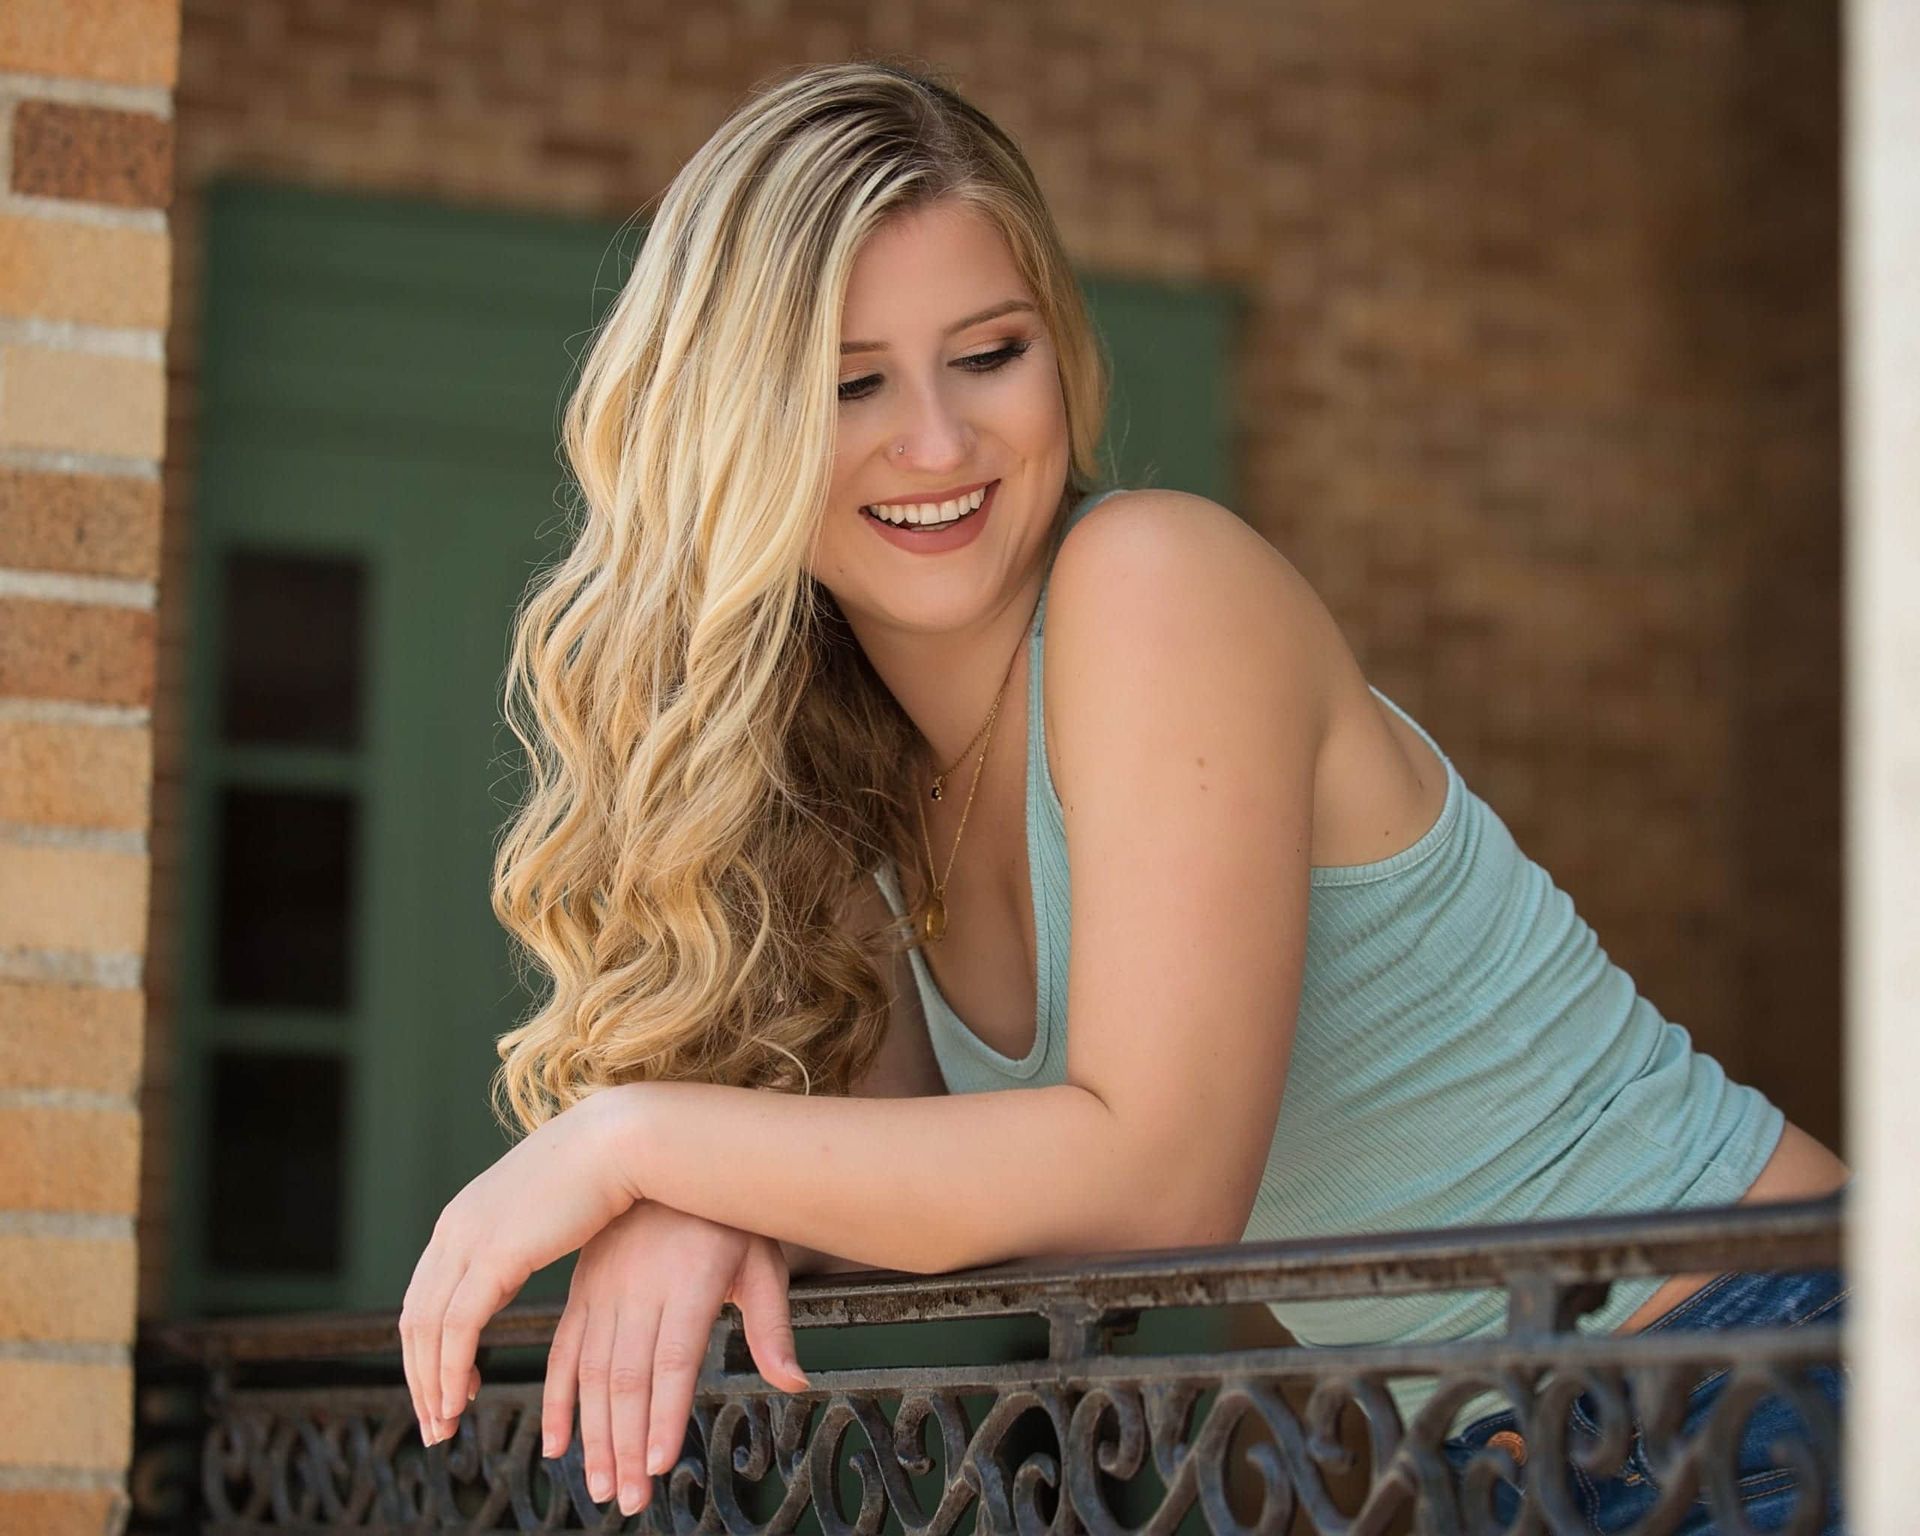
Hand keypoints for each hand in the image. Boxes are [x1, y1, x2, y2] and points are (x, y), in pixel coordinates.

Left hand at [400, 1087, 639, 1443]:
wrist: (620, 1139)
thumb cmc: (602, 1169)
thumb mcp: (545, 1205)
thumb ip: (523, 1231)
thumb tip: (529, 1244)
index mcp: (463, 1218)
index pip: (424, 1297)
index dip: (428, 1350)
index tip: (447, 1389)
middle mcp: (453, 1230)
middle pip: (415, 1319)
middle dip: (420, 1378)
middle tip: (437, 1424)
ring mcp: (468, 1239)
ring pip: (427, 1329)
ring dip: (431, 1385)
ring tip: (446, 1425)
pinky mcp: (493, 1255)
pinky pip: (456, 1327)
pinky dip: (451, 1370)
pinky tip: (462, 1399)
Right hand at [545, 1201, 808, 1516]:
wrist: (667, 1150)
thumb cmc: (727, 1213)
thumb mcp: (762, 1257)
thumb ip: (772, 1324)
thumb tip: (795, 1381)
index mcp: (687, 1281)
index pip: (671, 1361)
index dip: (662, 1415)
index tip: (657, 1464)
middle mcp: (638, 1288)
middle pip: (627, 1379)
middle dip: (624, 1446)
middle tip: (627, 1500)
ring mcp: (604, 1290)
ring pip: (592, 1374)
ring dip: (593, 1436)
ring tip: (601, 1487)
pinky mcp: (582, 1291)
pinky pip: (563, 1351)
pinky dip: (557, 1399)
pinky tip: (558, 1442)